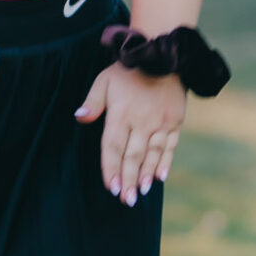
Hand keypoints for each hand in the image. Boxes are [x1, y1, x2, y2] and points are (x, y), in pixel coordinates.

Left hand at [74, 60, 184, 205]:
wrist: (163, 55)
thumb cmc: (128, 71)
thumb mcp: (104, 80)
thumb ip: (93, 102)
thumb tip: (79, 117)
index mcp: (121, 113)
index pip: (113, 146)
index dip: (111, 168)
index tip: (111, 187)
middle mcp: (142, 121)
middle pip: (133, 155)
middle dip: (129, 179)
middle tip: (126, 200)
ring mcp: (161, 122)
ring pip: (152, 153)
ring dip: (146, 174)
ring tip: (141, 192)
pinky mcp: (175, 121)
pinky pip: (170, 146)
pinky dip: (165, 162)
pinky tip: (160, 177)